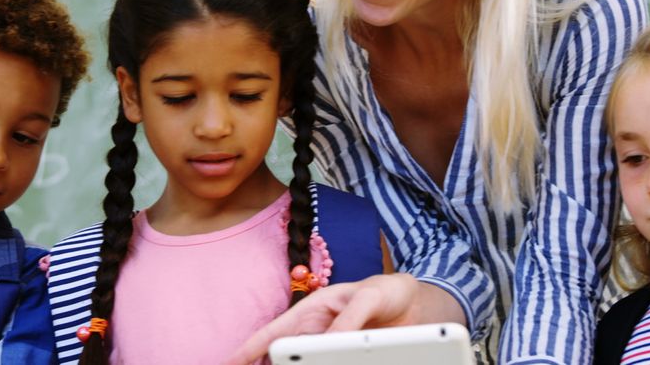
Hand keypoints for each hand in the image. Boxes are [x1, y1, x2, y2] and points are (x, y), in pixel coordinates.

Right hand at [223, 273, 464, 363]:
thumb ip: (351, 316)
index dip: (248, 349)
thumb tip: (330, 343)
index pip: (273, 333)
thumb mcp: (370, 297)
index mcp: (313, 312)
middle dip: (266, 364)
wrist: (420, 306)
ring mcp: (332, 351)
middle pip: (284, 357)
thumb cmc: (387, 291)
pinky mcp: (350, 363)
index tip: (229, 363)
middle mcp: (317, 334)